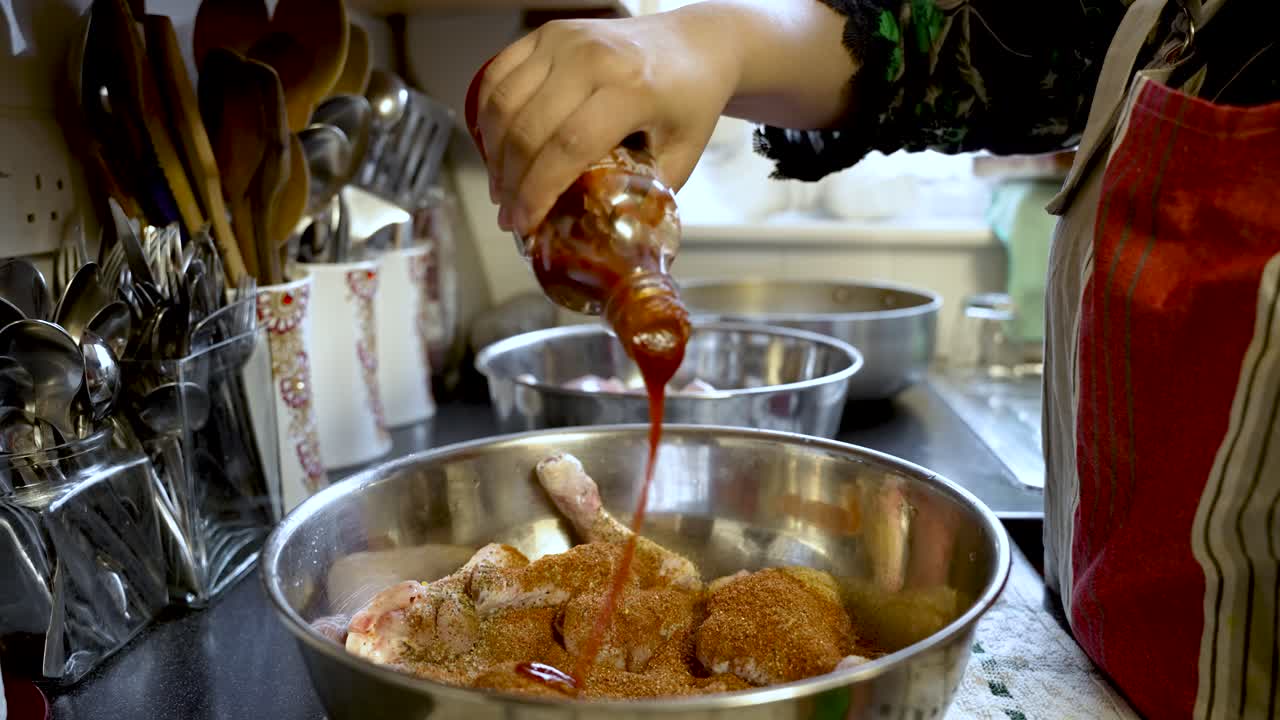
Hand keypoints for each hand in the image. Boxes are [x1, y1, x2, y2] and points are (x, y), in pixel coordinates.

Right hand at [466, 8, 740, 236]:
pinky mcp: (547, 32)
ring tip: (501, 189)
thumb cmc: (690, 102)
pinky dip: (488, 115)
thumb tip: (600, 239)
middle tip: (509, 216)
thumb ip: (643, 196)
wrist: (695, 43)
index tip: (525, 224)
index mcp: (631, 89)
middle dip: (511, 182)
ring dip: (493, 152)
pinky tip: (495, 147)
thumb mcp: (681, 155)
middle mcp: (592, 57)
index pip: (569, 146)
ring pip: (505, 102)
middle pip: (529, 128)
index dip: (539, 191)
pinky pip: (499, 75)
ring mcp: (564, 39)